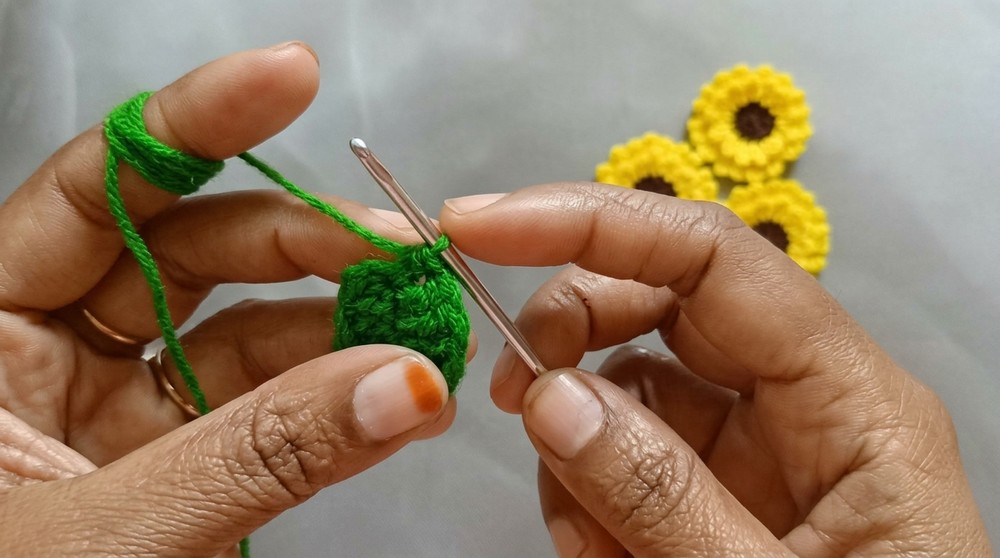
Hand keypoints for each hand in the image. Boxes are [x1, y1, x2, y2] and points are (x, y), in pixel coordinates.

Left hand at [0, 44, 461, 556]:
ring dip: (338, 318)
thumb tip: (400, 386)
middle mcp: (42, 355)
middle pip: (191, 248)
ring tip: (420, 317)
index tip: (288, 80)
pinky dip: (330, 388)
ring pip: (240, 326)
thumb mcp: (104, 537)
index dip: (196, 124)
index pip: (98, 189)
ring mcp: (113, 408)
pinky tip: (388, 378)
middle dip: (304, 237)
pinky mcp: (168, 461)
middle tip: (398, 244)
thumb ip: (256, 459)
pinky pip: (259, 399)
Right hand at [441, 184, 991, 555]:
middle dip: (571, 335)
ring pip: (631, 384)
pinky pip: (630, 454)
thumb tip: (552, 396)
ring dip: (575, 443)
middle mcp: (805, 402)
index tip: (482, 227)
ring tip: (587, 541)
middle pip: (661, 302)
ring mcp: (757, 449)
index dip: (591, 222)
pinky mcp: (721, 492)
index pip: (711, 255)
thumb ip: (662, 498)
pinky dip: (587, 494)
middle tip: (511, 393)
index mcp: (852, 400)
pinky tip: (601, 552)